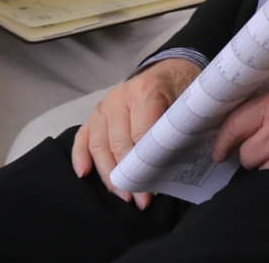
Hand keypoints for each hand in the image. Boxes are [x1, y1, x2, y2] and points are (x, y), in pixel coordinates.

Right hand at [71, 57, 202, 204]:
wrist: (171, 69)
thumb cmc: (182, 89)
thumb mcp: (188, 104)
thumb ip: (178, 130)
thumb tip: (172, 168)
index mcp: (147, 91)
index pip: (141, 134)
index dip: (146, 164)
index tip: (153, 188)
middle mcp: (121, 97)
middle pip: (118, 143)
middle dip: (128, 175)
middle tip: (140, 200)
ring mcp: (106, 104)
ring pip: (98, 144)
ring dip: (109, 174)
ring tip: (123, 195)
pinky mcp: (97, 113)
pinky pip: (83, 135)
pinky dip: (80, 155)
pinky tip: (84, 173)